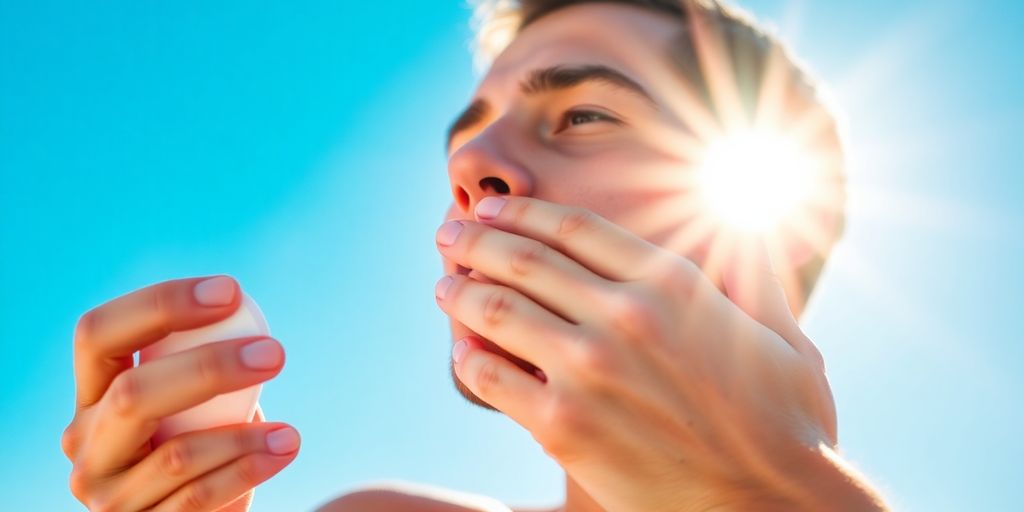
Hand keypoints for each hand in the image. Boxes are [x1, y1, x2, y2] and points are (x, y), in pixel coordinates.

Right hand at [63, 276, 299, 510]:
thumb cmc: (200, 442)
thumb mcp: (190, 403)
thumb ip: (198, 362)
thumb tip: (241, 305)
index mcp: (91, 396)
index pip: (98, 334)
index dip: (160, 304)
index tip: (231, 291)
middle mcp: (85, 445)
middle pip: (132, 393)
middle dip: (209, 367)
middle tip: (275, 353)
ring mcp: (107, 496)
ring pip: (176, 455)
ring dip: (243, 437)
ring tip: (292, 433)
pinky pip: (198, 497)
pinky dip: (245, 471)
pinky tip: (282, 451)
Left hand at [434, 196, 880, 511]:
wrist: (772, 505)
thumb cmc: (786, 424)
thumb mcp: (785, 335)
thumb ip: (756, 272)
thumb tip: (757, 218)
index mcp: (672, 283)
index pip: (573, 227)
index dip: (522, 213)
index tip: (493, 210)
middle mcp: (624, 314)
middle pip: (524, 259)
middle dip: (476, 241)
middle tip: (447, 235)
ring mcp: (589, 369)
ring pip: (498, 309)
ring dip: (460, 292)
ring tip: (444, 286)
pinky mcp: (564, 425)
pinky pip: (491, 378)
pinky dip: (468, 357)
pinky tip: (460, 351)